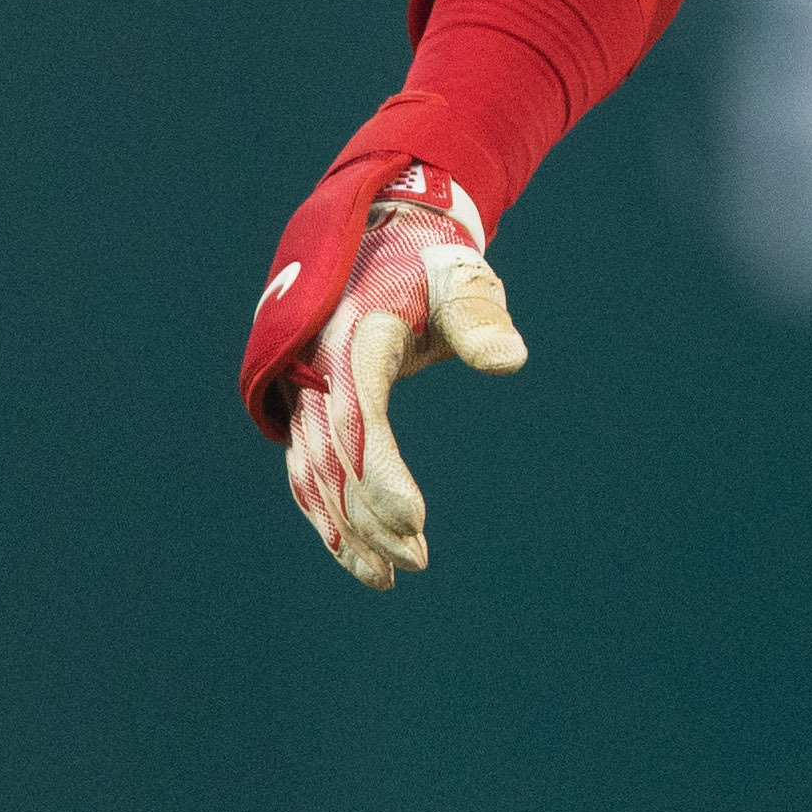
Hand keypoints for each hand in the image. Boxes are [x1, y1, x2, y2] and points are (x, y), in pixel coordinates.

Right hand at [284, 170, 526, 586]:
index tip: (416, 522)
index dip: (382, 474)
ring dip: (347, 529)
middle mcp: (313, 373)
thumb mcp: (459, 274)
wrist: (377, 235)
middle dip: (368, 517)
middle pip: (334, 460)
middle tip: (414, 562)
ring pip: (315, 476)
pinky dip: (332, 515)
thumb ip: (479, 316)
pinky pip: (312, 472)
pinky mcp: (306, 411)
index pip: (361, 420)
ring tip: (390, 577)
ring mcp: (302, 395)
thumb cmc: (429, 260)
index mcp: (349, 340)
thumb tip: (510, 361)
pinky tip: (362, 558)